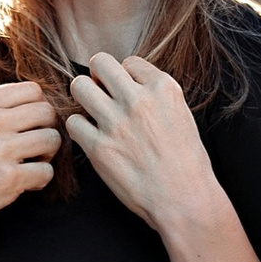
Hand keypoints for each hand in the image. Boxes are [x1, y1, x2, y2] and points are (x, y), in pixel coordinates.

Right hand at [0, 81, 61, 247]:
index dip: (38, 108)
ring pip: (52, 140)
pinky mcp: (8, 178)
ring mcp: (1, 148)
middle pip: (48, 112)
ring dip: (47, 156)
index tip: (30, 125)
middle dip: (47, 129)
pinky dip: (39, 180)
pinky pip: (46, 172)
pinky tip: (23, 184)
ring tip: (30, 165)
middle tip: (35, 147)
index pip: (33, 90)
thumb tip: (31, 107)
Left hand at [65, 53, 227, 242]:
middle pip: (99, 63)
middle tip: (101, 94)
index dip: (124, 76)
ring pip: (79, 86)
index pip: (129, 61)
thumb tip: (130, 86)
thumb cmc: (187, 163)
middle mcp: (139, 99)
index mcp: (163, 88)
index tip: (126, 93)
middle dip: (97, 76)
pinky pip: (73, 122)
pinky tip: (91, 138)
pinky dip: (79, 129)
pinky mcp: (99, 147)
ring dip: (83, 97)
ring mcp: (117, 122)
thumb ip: (156, 96)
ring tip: (93, 113)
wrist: (185, 199)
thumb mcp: (181, 115)